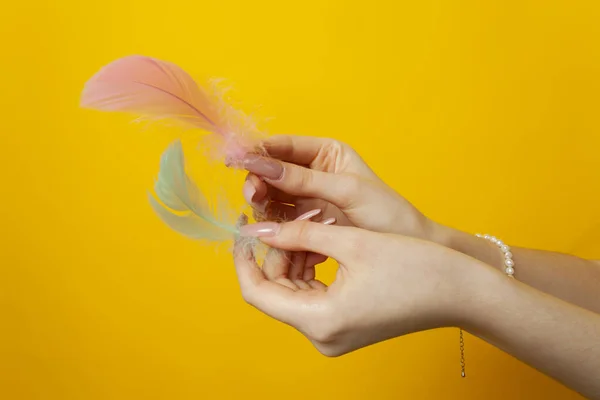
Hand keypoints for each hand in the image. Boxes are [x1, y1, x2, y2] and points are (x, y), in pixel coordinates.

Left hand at [234, 219, 479, 355]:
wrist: (460, 291)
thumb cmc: (414, 265)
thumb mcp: (351, 242)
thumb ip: (298, 234)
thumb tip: (258, 228)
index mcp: (320, 320)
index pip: (257, 292)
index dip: (244, 257)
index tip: (245, 225)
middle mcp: (322, 336)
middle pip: (275, 291)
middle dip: (273, 252)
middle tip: (279, 215)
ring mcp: (334, 334)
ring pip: (293, 291)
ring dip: (292, 257)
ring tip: (305, 224)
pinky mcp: (345, 326)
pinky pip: (313, 296)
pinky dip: (310, 269)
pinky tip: (319, 243)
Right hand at [242, 135, 437, 239]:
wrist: (408, 250)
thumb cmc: (387, 213)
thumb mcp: (345, 191)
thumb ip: (302, 179)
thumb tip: (260, 164)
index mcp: (325, 153)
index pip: (283, 146)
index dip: (258, 151)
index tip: (235, 158)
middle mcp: (312, 173)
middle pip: (271, 173)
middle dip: (259, 182)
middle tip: (253, 195)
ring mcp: (308, 200)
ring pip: (272, 199)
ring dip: (264, 206)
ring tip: (262, 215)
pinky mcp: (307, 224)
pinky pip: (280, 222)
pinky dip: (274, 227)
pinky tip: (275, 234)